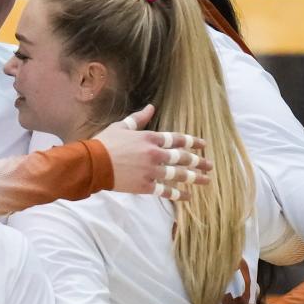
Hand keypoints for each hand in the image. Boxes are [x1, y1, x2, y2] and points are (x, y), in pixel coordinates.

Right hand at [94, 105, 212, 198]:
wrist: (94, 163)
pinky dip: (177, 194)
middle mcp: (155, 154)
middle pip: (182, 158)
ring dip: (194, 178)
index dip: (192, 141)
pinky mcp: (145, 186)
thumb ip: (139, 118)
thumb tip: (151, 107)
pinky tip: (188, 196)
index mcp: (150, 138)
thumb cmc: (105, 142)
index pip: (177, 139)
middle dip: (198, 161)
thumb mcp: (122, 126)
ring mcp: (151, 171)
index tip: (203, 145)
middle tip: (210, 165)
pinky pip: (165, 190)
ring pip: (178, 175)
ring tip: (206, 180)